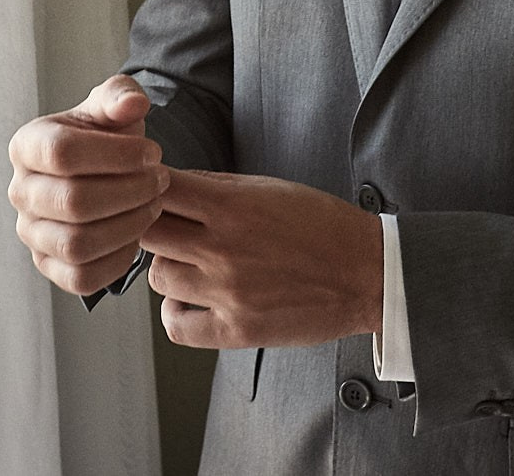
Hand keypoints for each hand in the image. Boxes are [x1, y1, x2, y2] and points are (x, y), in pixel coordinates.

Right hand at [8, 74, 167, 295]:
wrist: (101, 171)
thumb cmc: (105, 136)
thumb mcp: (113, 106)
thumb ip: (122, 95)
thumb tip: (132, 104)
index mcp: (27, 146)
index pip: (62, 153)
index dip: (116, 155)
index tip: (153, 152)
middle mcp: (20, 192)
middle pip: (73, 202)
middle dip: (130, 192)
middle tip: (161, 180)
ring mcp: (31, 233)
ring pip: (77, 244)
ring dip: (128, 226)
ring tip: (153, 205)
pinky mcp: (49, 266)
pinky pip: (82, 278)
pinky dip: (117, 260)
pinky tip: (137, 234)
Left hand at [141, 169, 382, 348]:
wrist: (366, 273)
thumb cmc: (321, 226)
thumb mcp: (269, 188)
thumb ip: (216, 188)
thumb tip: (171, 183)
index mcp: (232, 206)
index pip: (159, 190)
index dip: (148, 188)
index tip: (152, 191)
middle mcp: (224, 248)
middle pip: (147, 232)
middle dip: (152, 225)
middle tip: (167, 228)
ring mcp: (228, 292)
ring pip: (158, 277)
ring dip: (168, 267)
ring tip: (189, 263)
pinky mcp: (237, 329)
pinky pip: (177, 326)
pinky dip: (175, 313)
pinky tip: (189, 300)